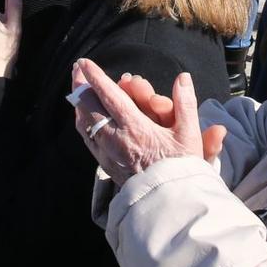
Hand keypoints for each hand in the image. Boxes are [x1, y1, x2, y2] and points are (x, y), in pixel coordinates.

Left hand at [70, 60, 221, 187]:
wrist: (170, 203)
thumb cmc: (181, 169)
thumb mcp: (189, 135)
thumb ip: (185, 104)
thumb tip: (183, 78)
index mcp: (135, 129)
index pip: (109, 96)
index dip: (95, 77)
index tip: (84, 63)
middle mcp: (115, 139)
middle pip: (89, 107)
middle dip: (81, 85)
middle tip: (77, 70)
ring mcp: (108, 153)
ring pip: (84, 123)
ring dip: (79, 103)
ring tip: (77, 89)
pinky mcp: (106, 165)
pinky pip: (88, 139)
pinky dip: (82, 122)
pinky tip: (83, 117)